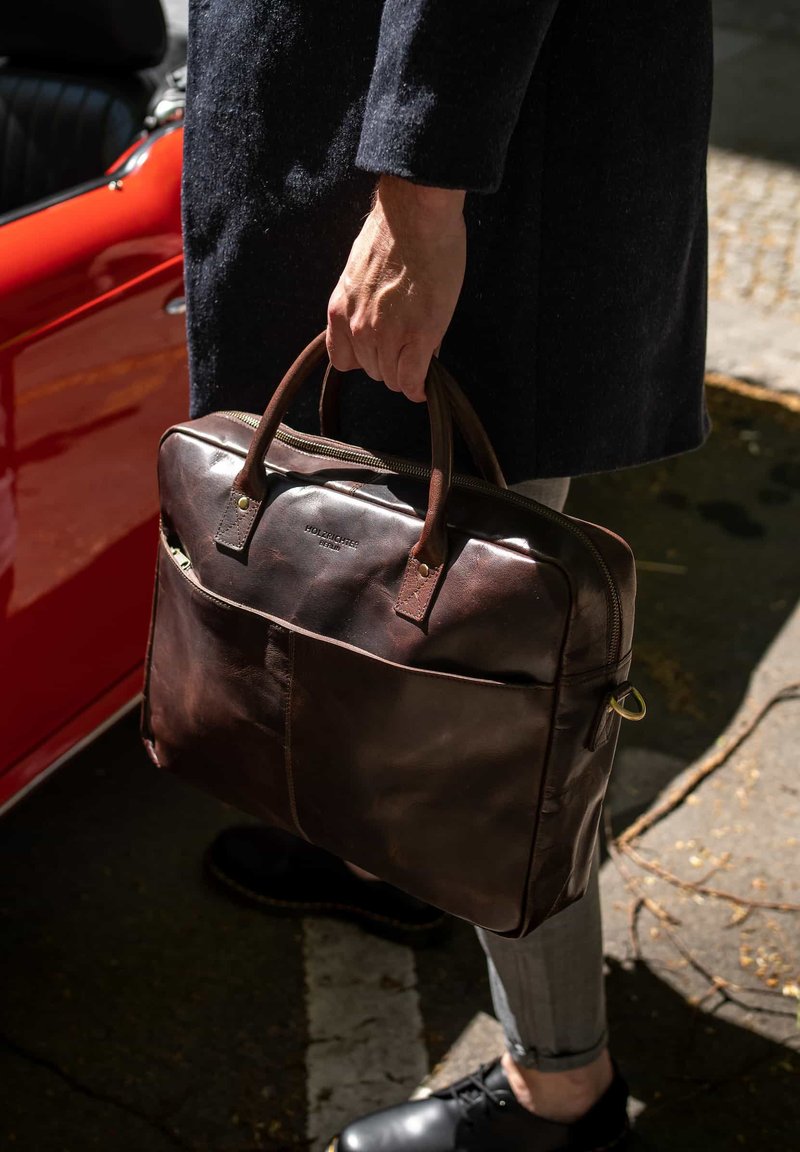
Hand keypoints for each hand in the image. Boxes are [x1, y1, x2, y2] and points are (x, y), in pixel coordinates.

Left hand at [326, 175, 465, 402]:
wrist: (416, 212)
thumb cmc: (394, 232)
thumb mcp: (362, 274)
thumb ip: (366, 306)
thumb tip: (383, 329)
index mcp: (340, 311)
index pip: (343, 360)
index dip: (365, 360)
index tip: (381, 356)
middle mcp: (358, 327)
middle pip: (372, 370)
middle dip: (390, 361)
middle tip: (409, 344)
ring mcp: (387, 334)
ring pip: (392, 377)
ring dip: (406, 371)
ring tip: (421, 352)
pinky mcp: (418, 336)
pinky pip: (412, 379)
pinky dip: (419, 387)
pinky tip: (426, 386)